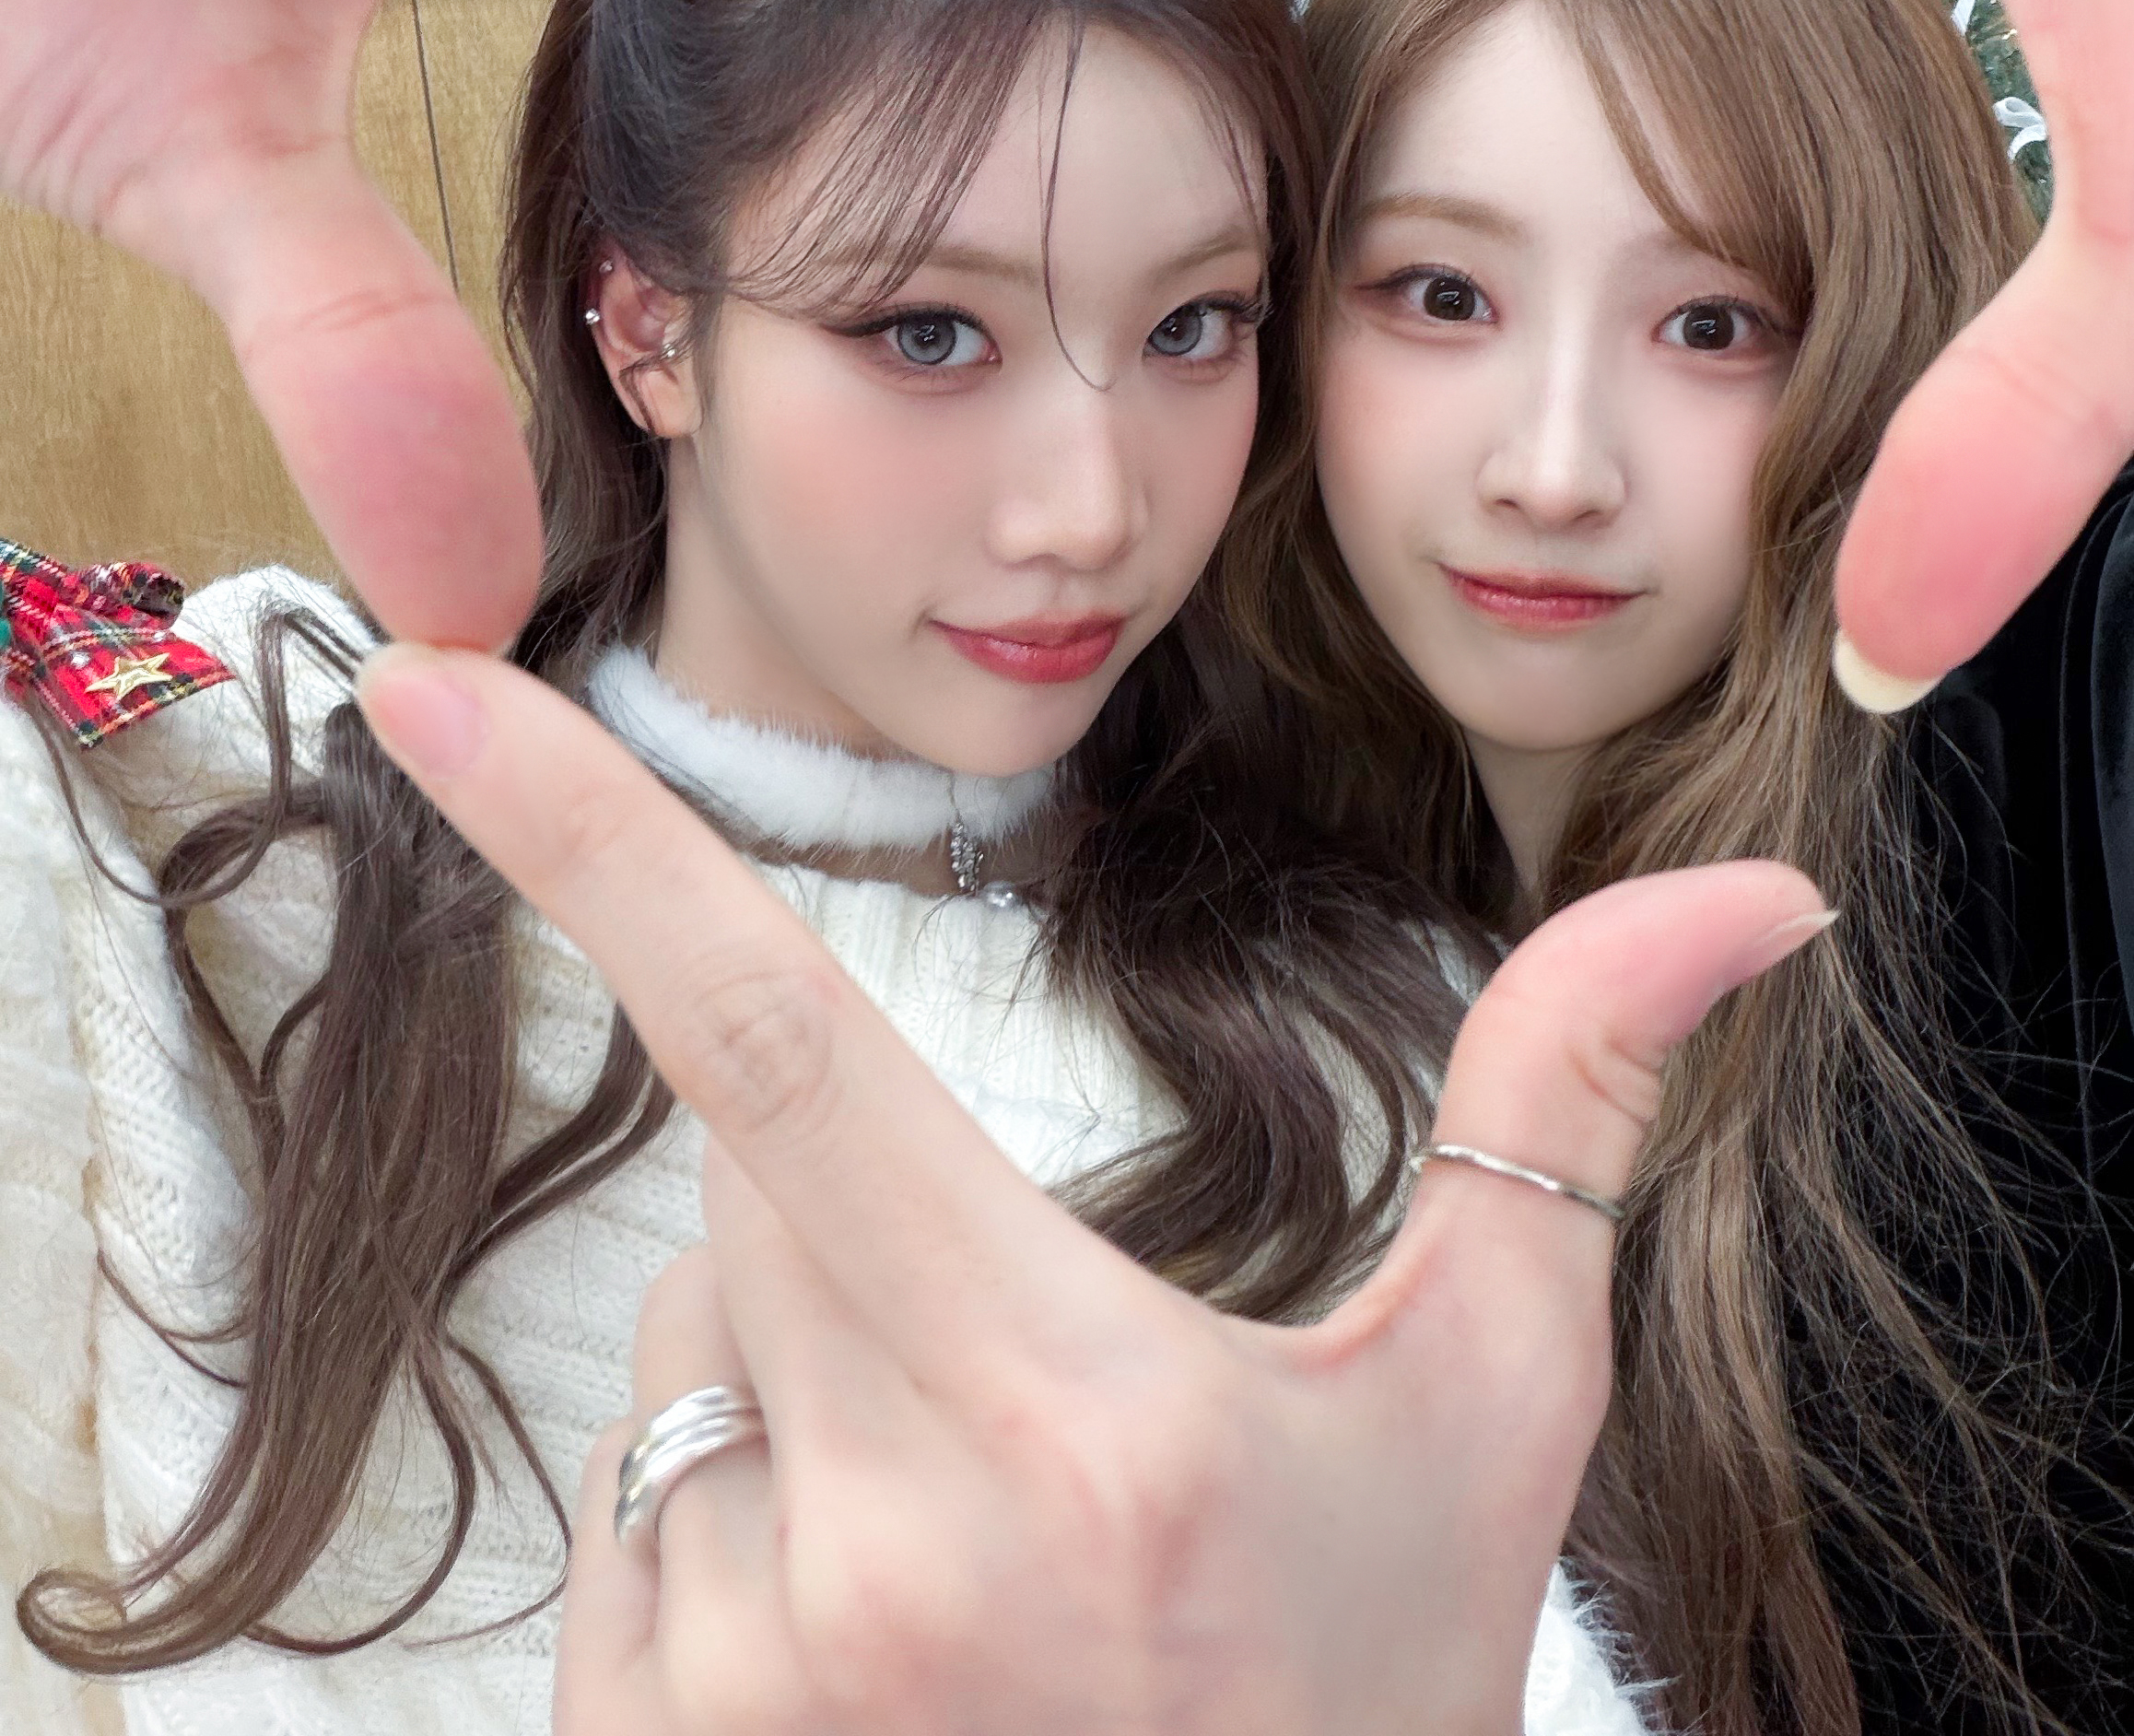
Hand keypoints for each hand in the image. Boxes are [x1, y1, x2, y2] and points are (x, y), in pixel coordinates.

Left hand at [352, 642, 1827, 1735]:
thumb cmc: (1381, 1685)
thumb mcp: (1495, 1400)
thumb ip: (1571, 1103)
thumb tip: (1748, 899)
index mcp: (1079, 1417)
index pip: (783, 1047)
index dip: (591, 844)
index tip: (421, 687)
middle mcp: (879, 1554)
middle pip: (750, 1180)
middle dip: (857, 1183)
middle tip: (1037, 1363)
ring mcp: (744, 1694)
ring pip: (689, 1347)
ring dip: (797, 1359)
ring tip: (981, 1537)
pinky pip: (635, 1523)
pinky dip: (733, 1514)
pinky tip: (888, 1645)